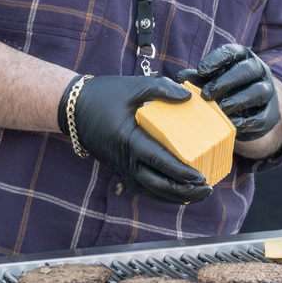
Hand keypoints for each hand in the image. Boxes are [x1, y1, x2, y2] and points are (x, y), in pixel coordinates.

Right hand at [58, 74, 211, 203]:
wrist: (74, 109)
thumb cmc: (104, 95)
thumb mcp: (133, 86)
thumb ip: (161, 89)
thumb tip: (188, 97)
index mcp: (129, 140)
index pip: (160, 162)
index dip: (182, 173)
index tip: (201, 177)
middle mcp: (125, 160)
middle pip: (158, 185)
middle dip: (184, 191)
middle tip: (207, 189)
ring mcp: (122, 168)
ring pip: (151, 191)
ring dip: (175, 196)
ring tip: (198, 193)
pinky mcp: (121, 169)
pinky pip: (144, 187)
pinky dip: (161, 192)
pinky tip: (178, 190)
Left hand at [178, 43, 279, 141]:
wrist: (251, 112)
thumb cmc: (225, 91)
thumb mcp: (211, 81)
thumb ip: (197, 78)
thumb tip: (180, 78)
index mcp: (243, 57)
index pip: (232, 52)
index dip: (217, 59)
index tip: (200, 70)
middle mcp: (259, 70)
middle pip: (246, 70)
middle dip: (225, 81)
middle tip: (206, 94)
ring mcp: (268, 91)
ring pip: (258, 91)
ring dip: (237, 100)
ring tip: (220, 109)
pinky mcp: (271, 114)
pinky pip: (262, 116)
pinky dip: (247, 121)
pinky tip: (232, 124)